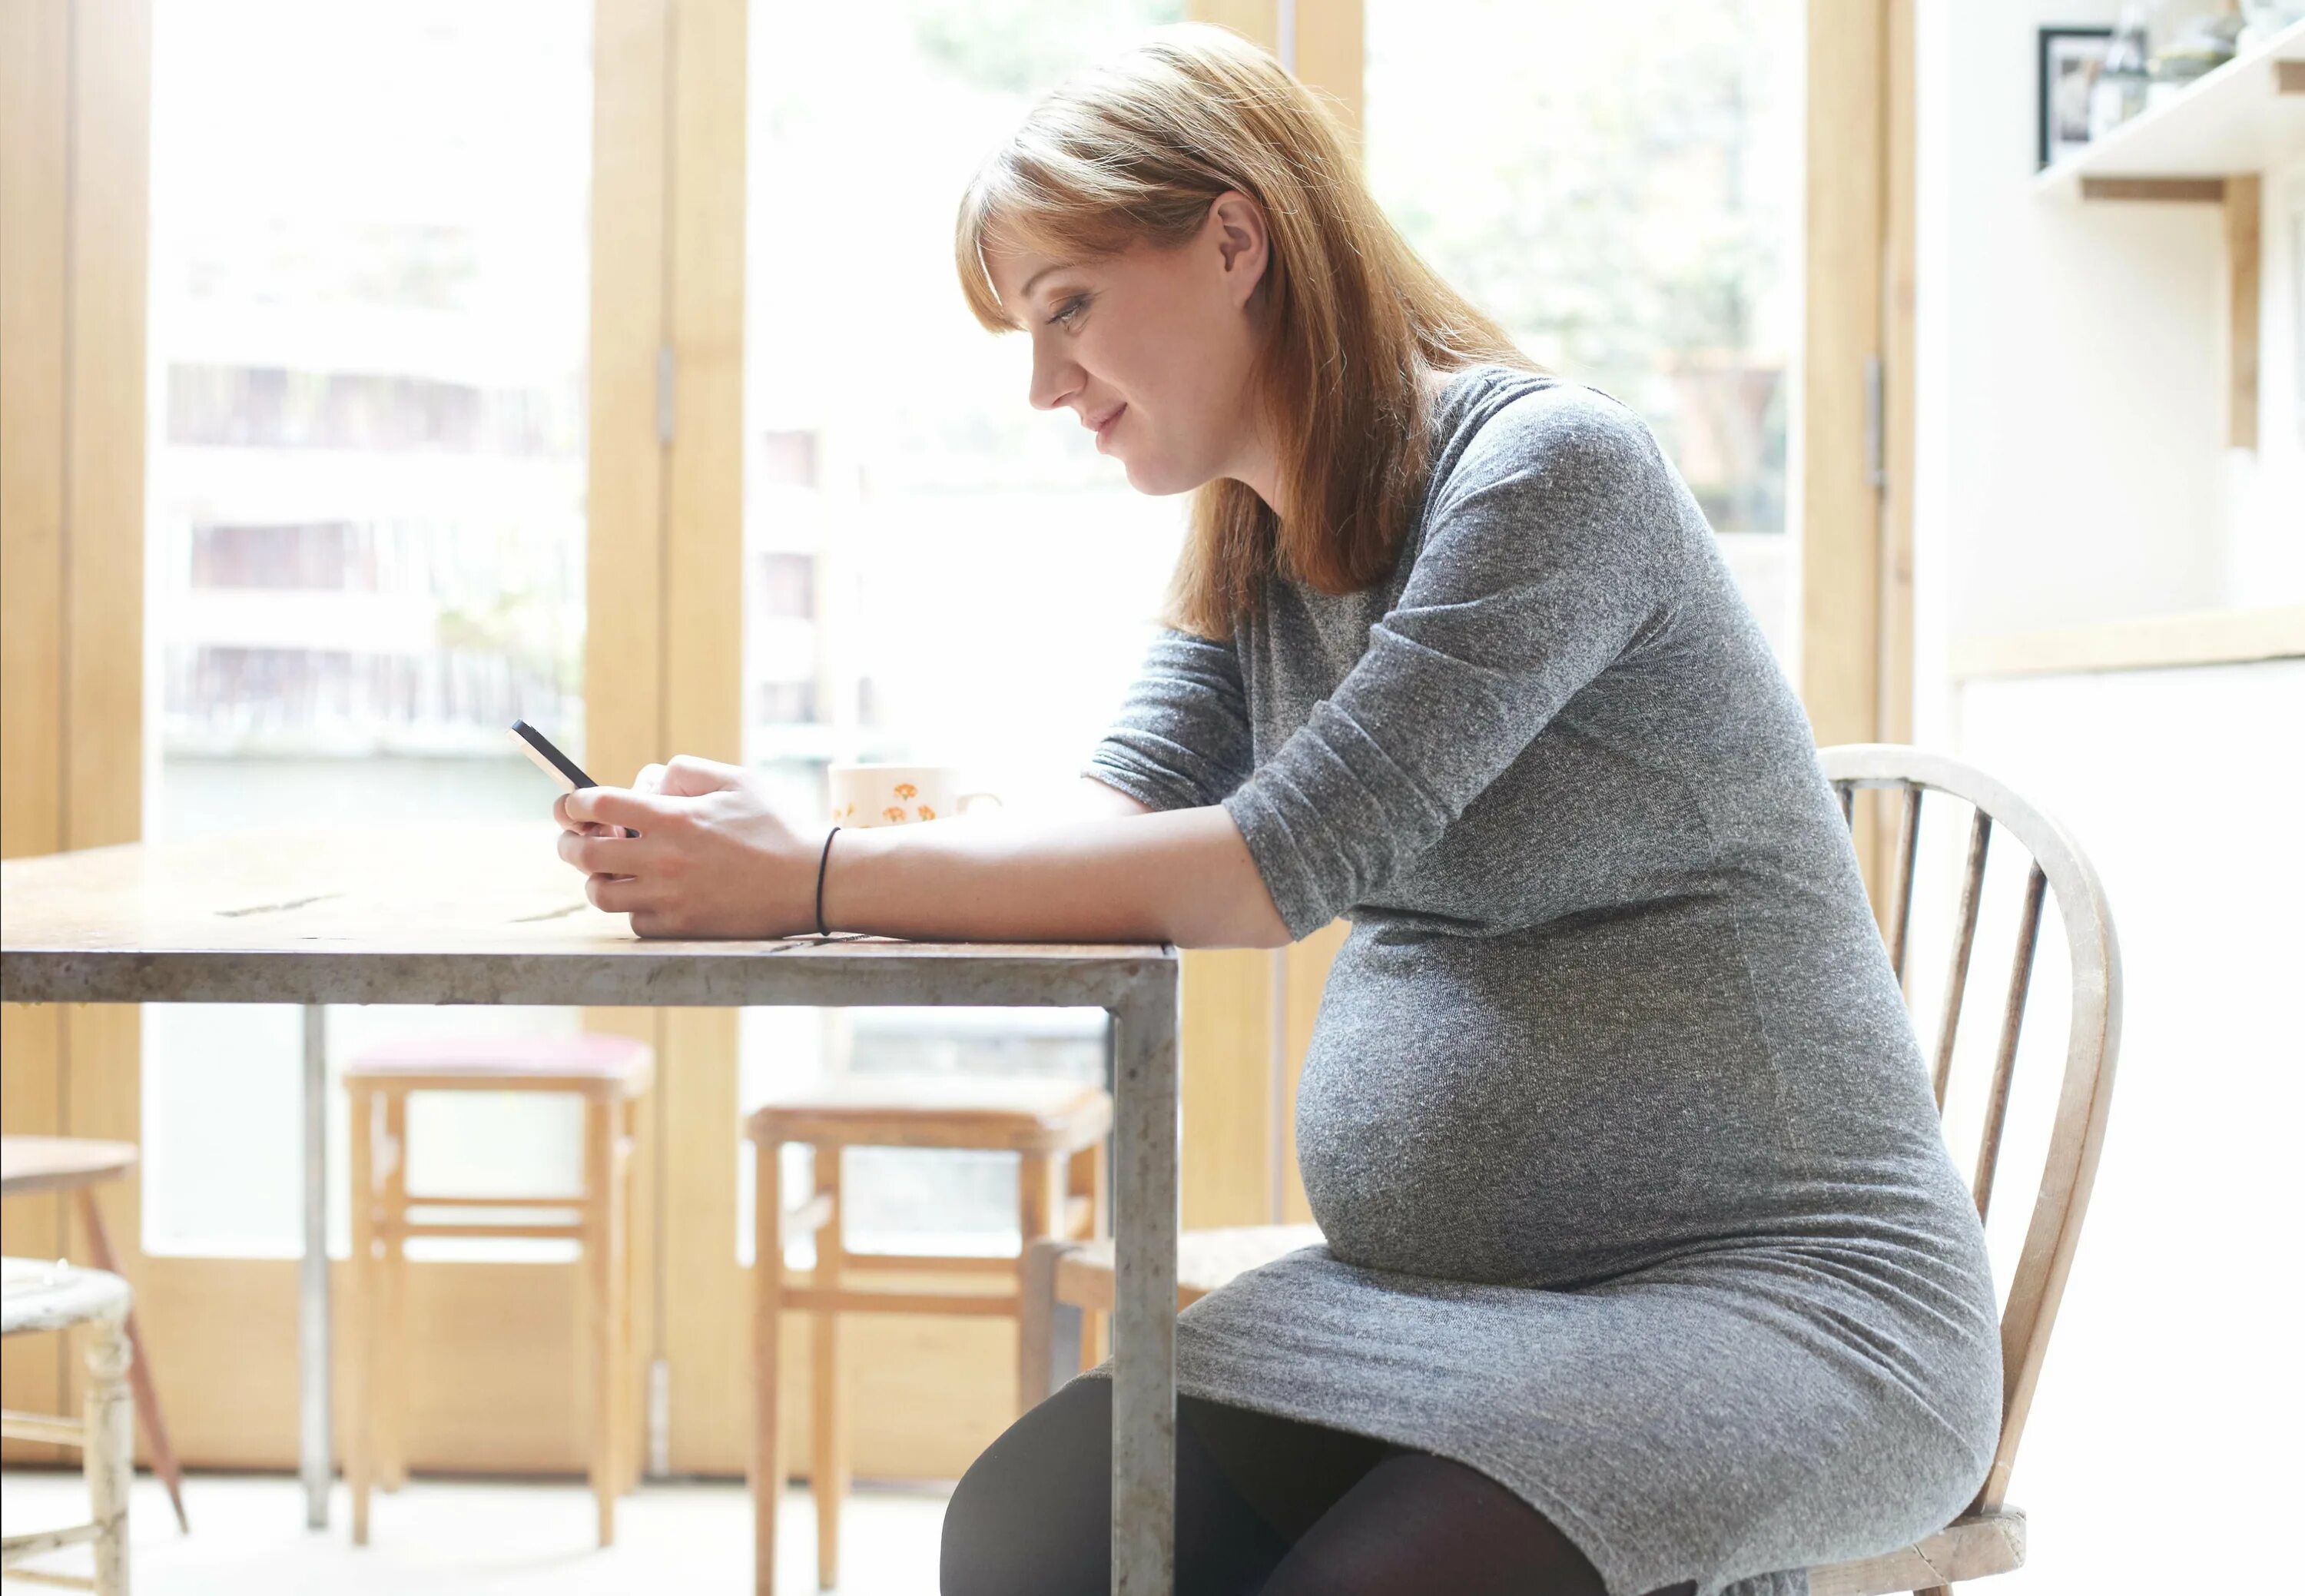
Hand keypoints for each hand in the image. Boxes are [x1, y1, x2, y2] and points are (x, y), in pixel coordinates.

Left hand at [552, 755, 827, 938]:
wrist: (811, 881)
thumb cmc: (774, 826)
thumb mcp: (734, 780)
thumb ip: (682, 772)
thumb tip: (643, 785)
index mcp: (672, 819)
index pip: (596, 806)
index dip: (573, 803)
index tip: (571, 806)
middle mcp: (663, 860)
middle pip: (584, 854)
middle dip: (569, 843)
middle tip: (574, 840)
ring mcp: (669, 899)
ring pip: (600, 894)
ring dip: (596, 879)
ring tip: (610, 870)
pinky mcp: (680, 929)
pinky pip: (634, 921)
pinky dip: (634, 907)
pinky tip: (651, 894)